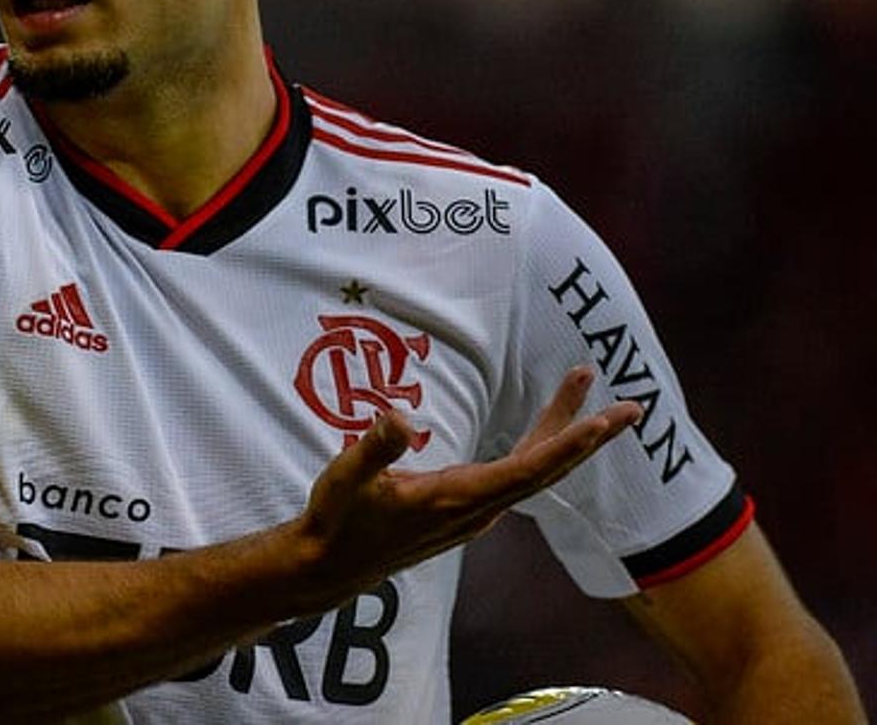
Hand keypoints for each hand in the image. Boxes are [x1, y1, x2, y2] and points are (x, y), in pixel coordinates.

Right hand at [289, 365, 639, 608]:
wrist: (330, 566)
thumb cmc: (339, 519)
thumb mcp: (347, 477)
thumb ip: (376, 448)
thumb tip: (400, 416)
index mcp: (456, 498)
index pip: (526, 469)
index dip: (567, 443)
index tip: (604, 420)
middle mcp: (477, 510)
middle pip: (546, 469)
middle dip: (589, 435)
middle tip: (631, 407)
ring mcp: (475, 514)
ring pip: (533, 472)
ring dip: (565, 436)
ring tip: (582, 395)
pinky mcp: (465, 513)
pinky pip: (518, 479)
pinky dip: (541, 451)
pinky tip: (543, 437)